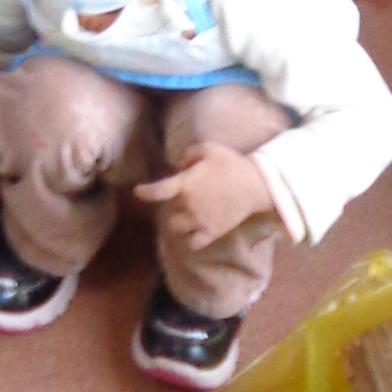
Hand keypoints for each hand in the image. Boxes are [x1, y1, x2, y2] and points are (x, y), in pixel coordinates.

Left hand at [135, 143, 276, 254]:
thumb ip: (188, 155)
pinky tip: (193, 231)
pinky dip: (189, 239)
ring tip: (188, 212)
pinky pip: (192, 243)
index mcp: (186, 184)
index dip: (146, 192)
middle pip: (170, 208)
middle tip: (187, 193)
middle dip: (175, 201)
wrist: (254, 185)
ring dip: (179, 219)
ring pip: (177, 227)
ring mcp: (200, 221)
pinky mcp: (212, 233)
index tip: (137, 192)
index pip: (159, 191)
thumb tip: (178, 167)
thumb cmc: (230, 164)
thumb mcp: (208, 148)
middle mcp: (189, 205)